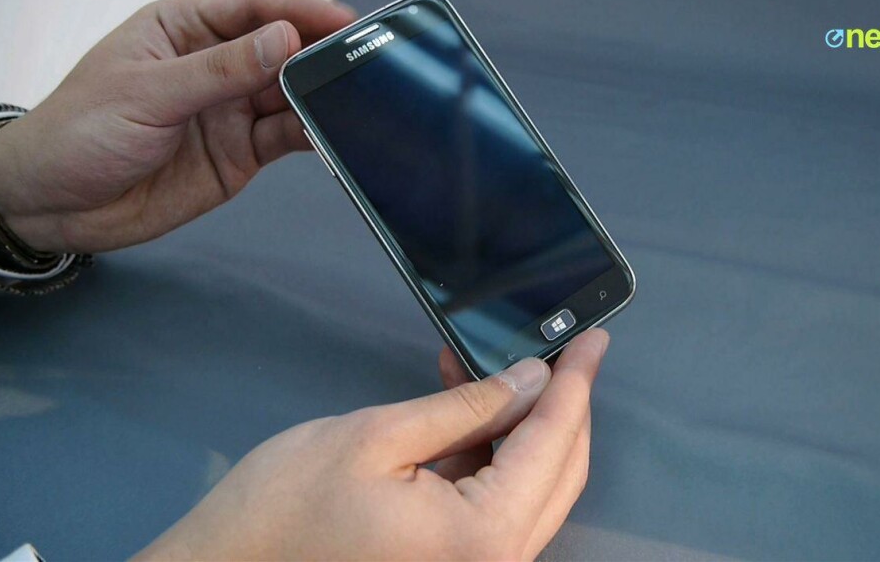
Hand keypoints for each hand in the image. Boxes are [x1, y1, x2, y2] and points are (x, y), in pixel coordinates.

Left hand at [0, 0, 353, 252]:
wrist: (56, 205)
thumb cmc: (80, 132)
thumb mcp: (148, 93)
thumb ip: (220, 71)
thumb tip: (283, 40)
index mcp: (184, 30)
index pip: (251, 8)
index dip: (297, 10)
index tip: (339, 20)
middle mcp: (215, 67)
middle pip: (280, 51)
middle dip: (318, 53)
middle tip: (361, 60)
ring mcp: (231, 111)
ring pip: (289, 96)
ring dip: (319, 96)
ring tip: (354, 99)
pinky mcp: (241, 154)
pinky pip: (284, 138)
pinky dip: (309, 134)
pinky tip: (328, 131)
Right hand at [133, 330, 608, 560]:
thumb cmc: (285, 508)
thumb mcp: (377, 438)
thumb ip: (465, 407)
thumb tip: (530, 380)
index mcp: (482, 539)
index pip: (552, 445)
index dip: (576, 385)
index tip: (594, 340)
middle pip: (559, 474)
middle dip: (562, 406)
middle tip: (564, 349)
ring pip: (533, 490)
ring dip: (522, 426)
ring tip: (491, 368)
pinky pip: (498, 505)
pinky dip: (492, 454)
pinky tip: (468, 410)